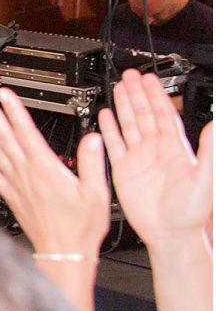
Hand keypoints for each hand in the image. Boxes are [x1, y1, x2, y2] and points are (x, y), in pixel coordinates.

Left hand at [0, 88, 108, 259]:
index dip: (14, 110)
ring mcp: (14, 184)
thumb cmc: (80, 227)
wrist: (63, 253)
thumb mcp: (97, 193)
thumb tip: (94, 138)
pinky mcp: (9, 195)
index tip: (4, 94)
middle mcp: (25, 174)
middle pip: (4, 136)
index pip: (26, 132)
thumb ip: (92, 163)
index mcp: (46, 169)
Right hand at [98, 69, 213, 244]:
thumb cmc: (191, 213)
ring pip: (129, 126)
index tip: (149, 79)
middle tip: (130, 75)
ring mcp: (139, 159)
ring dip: (123, 107)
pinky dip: (109, 130)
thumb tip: (214, 126)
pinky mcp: (123, 171)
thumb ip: (209, 150)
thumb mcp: (206, 178)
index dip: (157, 95)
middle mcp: (156, 150)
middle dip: (137, 94)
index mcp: (175, 149)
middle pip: (144, 114)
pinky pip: (114, 146)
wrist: (171, 234)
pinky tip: (105, 117)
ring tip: (117, 89)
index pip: (164, 114)